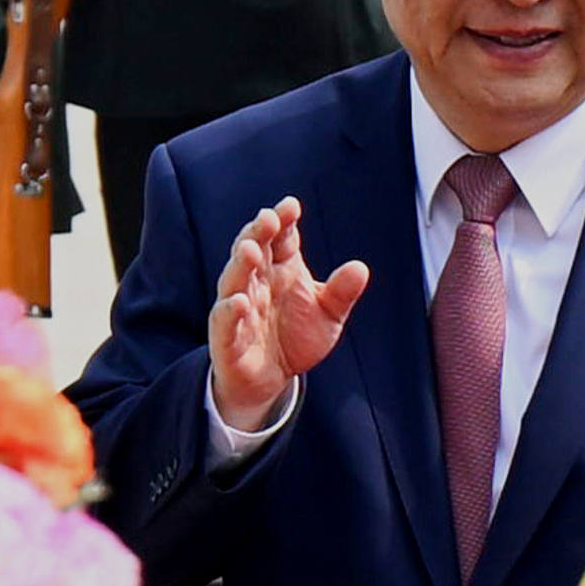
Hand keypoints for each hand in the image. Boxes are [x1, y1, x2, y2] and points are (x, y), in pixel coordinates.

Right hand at [210, 196, 371, 430]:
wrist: (273, 379)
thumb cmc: (296, 337)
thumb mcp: (328, 315)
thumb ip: (341, 292)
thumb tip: (360, 268)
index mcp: (281, 269)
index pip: (280, 238)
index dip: (283, 221)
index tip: (291, 206)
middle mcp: (257, 283)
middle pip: (253, 250)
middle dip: (258, 233)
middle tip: (268, 220)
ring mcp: (239, 308)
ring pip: (234, 280)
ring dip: (241, 265)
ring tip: (251, 250)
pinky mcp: (227, 338)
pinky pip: (224, 322)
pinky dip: (229, 311)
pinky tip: (238, 301)